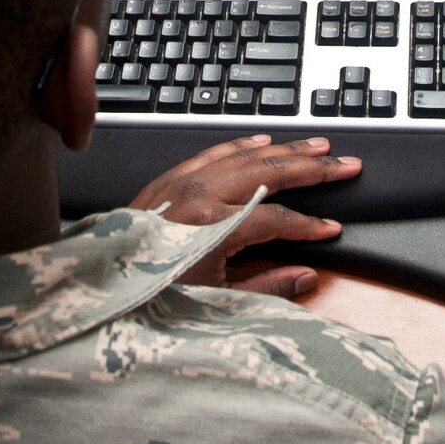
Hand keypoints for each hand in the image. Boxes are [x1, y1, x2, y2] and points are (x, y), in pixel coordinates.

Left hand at [128, 134, 360, 297]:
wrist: (98, 288)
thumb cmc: (153, 295)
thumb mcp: (214, 302)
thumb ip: (266, 287)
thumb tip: (306, 276)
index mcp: (215, 227)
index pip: (278, 219)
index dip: (309, 226)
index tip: (333, 229)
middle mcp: (200, 195)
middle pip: (271, 173)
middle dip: (313, 168)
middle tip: (346, 163)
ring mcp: (183, 182)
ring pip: (246, 155)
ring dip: (285, 149)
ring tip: (318, 144)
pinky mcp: (167, 179)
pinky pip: (213, 152)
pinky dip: (241, 144)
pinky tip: (263, 141)